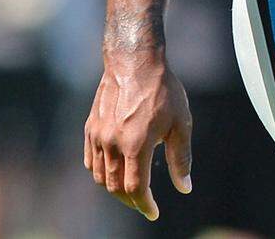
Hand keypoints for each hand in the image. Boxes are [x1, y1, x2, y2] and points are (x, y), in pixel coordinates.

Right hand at [84, 50, 192, 220]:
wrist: (135, 62)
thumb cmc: (163, 90)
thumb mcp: (180, 123)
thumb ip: (181, 158)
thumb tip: (184, 188)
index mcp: (136, 144)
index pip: (135, 189)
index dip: (144, 205)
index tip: (153, 212)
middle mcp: (113, 143)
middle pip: (116, 187)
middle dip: (130, 201)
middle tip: (143, 203)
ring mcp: (99, 136)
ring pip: (101, 177)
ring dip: (115, 188)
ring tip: (130, 189)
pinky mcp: (90, 127)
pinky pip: (91, 160)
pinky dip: (101, 172)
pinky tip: (114, 170)